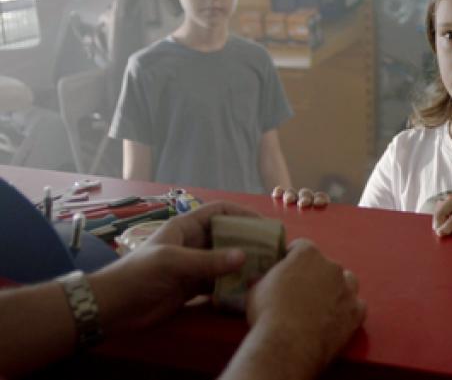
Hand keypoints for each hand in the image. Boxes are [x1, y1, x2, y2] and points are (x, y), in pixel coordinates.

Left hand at [89, 202, 258, 333]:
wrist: (113, 308)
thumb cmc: (138, 275)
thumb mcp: (173, 262)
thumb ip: (209, 261)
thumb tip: (245, 256)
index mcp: (186, 227)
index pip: (219, 211)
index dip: (242, 214)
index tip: (264, 224)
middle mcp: (193, 243)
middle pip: (227, 236)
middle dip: (248, 241)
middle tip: (272, 250)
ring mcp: (193, 265)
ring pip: (225, 260)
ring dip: (243, 264)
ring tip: (266, 270)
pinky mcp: (192, 287)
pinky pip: (219, 282)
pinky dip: (233, 284)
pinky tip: (248, 289)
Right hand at [245, 239, 366, 369]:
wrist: (288, 344)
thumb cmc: (268, 314)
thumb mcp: (256, 289)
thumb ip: (265, 279)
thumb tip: (259, 279)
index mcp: (307, 254)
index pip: (302, 247)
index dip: (293, 257)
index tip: (287, 268)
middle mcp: (332, 266)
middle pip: (326, 265)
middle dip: (316, 275)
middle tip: (303, 292)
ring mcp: (347, 289)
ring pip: (347, 282)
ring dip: (337, 289)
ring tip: (322, 304)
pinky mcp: (356, 312)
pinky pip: (357, 306)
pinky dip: (348, 311)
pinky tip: (336, 319)